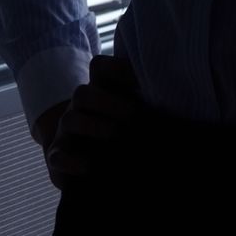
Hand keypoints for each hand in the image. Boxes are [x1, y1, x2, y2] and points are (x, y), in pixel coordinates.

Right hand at [41, 54, 141, 189]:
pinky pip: (58, 157)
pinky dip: (72, 161)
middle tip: (134, 115)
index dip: (118, 68)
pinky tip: (89, 167)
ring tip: (117, 137)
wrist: (87, 163)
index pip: (101, 69)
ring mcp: (66, 133)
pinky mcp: (59, 159)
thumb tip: (178, 103)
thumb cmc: (122, 137)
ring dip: (95, 127)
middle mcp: (79, 110)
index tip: (142, 81)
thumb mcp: (136, 118)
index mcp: (99, 94)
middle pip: (83, 93)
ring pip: (70, 120)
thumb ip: (149, 107)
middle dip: (109, 102)